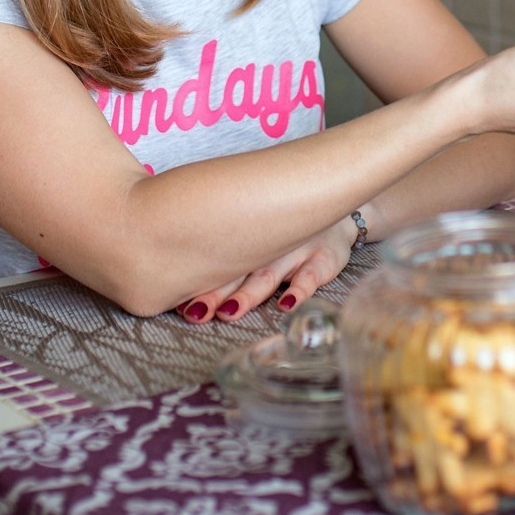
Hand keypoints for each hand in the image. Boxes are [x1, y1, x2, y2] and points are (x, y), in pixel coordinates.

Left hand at [177, 216, 357, 323]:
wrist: (336, 202)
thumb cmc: (289, 223)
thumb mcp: (260, 226)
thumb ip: (230, 245)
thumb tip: (185, 274)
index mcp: (246, 238)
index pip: (216, 260)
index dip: (197, 281)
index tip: (177, 301)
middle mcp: (268, 245)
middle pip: (236, 272)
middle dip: (215, 293)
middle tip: (196, 312)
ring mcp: (296, 250)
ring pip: (267, 275)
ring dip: (248, 294)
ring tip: (230, 312)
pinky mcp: (324, 257)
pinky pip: (311, 275)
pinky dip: (300, 290)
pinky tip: (286, 305)